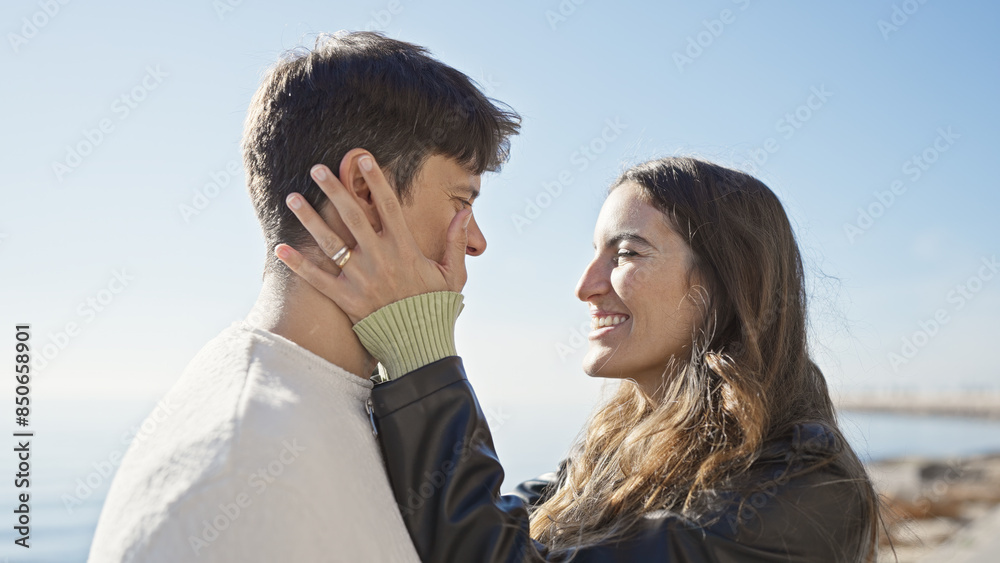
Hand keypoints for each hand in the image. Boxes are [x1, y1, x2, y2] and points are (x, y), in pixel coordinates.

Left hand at [274, 154, 472, 323]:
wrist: (419, 346)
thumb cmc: (437, 308)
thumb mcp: (453, 274)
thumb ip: (456, 241)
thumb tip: (466, 211)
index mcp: (405, 249)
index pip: (388, 206)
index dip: (376, 180)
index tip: (364, 158)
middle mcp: (380, 259)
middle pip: (353, 216)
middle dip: (335, 189)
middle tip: (317, 168)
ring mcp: (361, 279)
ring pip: (330, 243)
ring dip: (310, 219)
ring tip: (293, 197)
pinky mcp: (346, 299)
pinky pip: (318, 279)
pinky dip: (298, 265)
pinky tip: (280, 248)